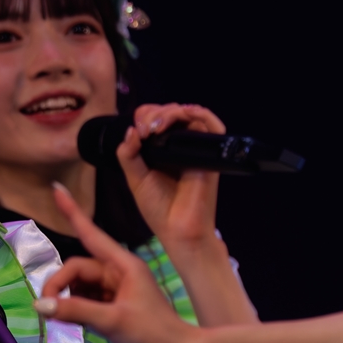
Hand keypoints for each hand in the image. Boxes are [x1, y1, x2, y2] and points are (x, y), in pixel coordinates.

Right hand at [33, 184, 198, 342]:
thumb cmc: (155, 335)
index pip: (90, 234)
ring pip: (80, 286)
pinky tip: (71, 323)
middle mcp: (119, 274)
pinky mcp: (115, 309)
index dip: (72, 212)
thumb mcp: (113, 321)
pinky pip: (87, 301)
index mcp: (124, 265)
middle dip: (59, 285)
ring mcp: (117, 292)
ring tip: (59, 319)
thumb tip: (40, 305)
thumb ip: (75, 311)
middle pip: (78, 268)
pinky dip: (75, 310)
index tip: (56, 190)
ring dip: (67, 299)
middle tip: (47, 310)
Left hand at [116, 102, 223, 256]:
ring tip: (155, 126)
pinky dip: (199, 113)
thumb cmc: (159, 209)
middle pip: (172, 111)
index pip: (157, 118)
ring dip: (170, 112)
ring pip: (190, 113)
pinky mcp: (211, 154)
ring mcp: (196, 149)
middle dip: (154, 113)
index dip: (145, 116)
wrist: (177, 231)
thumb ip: (128, 155)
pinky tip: (181, 116)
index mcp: (163, 150)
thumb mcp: (136, 178)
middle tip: (143, 130)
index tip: (136, 131)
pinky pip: (214, 125)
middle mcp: (181, 146)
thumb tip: (130, 130)